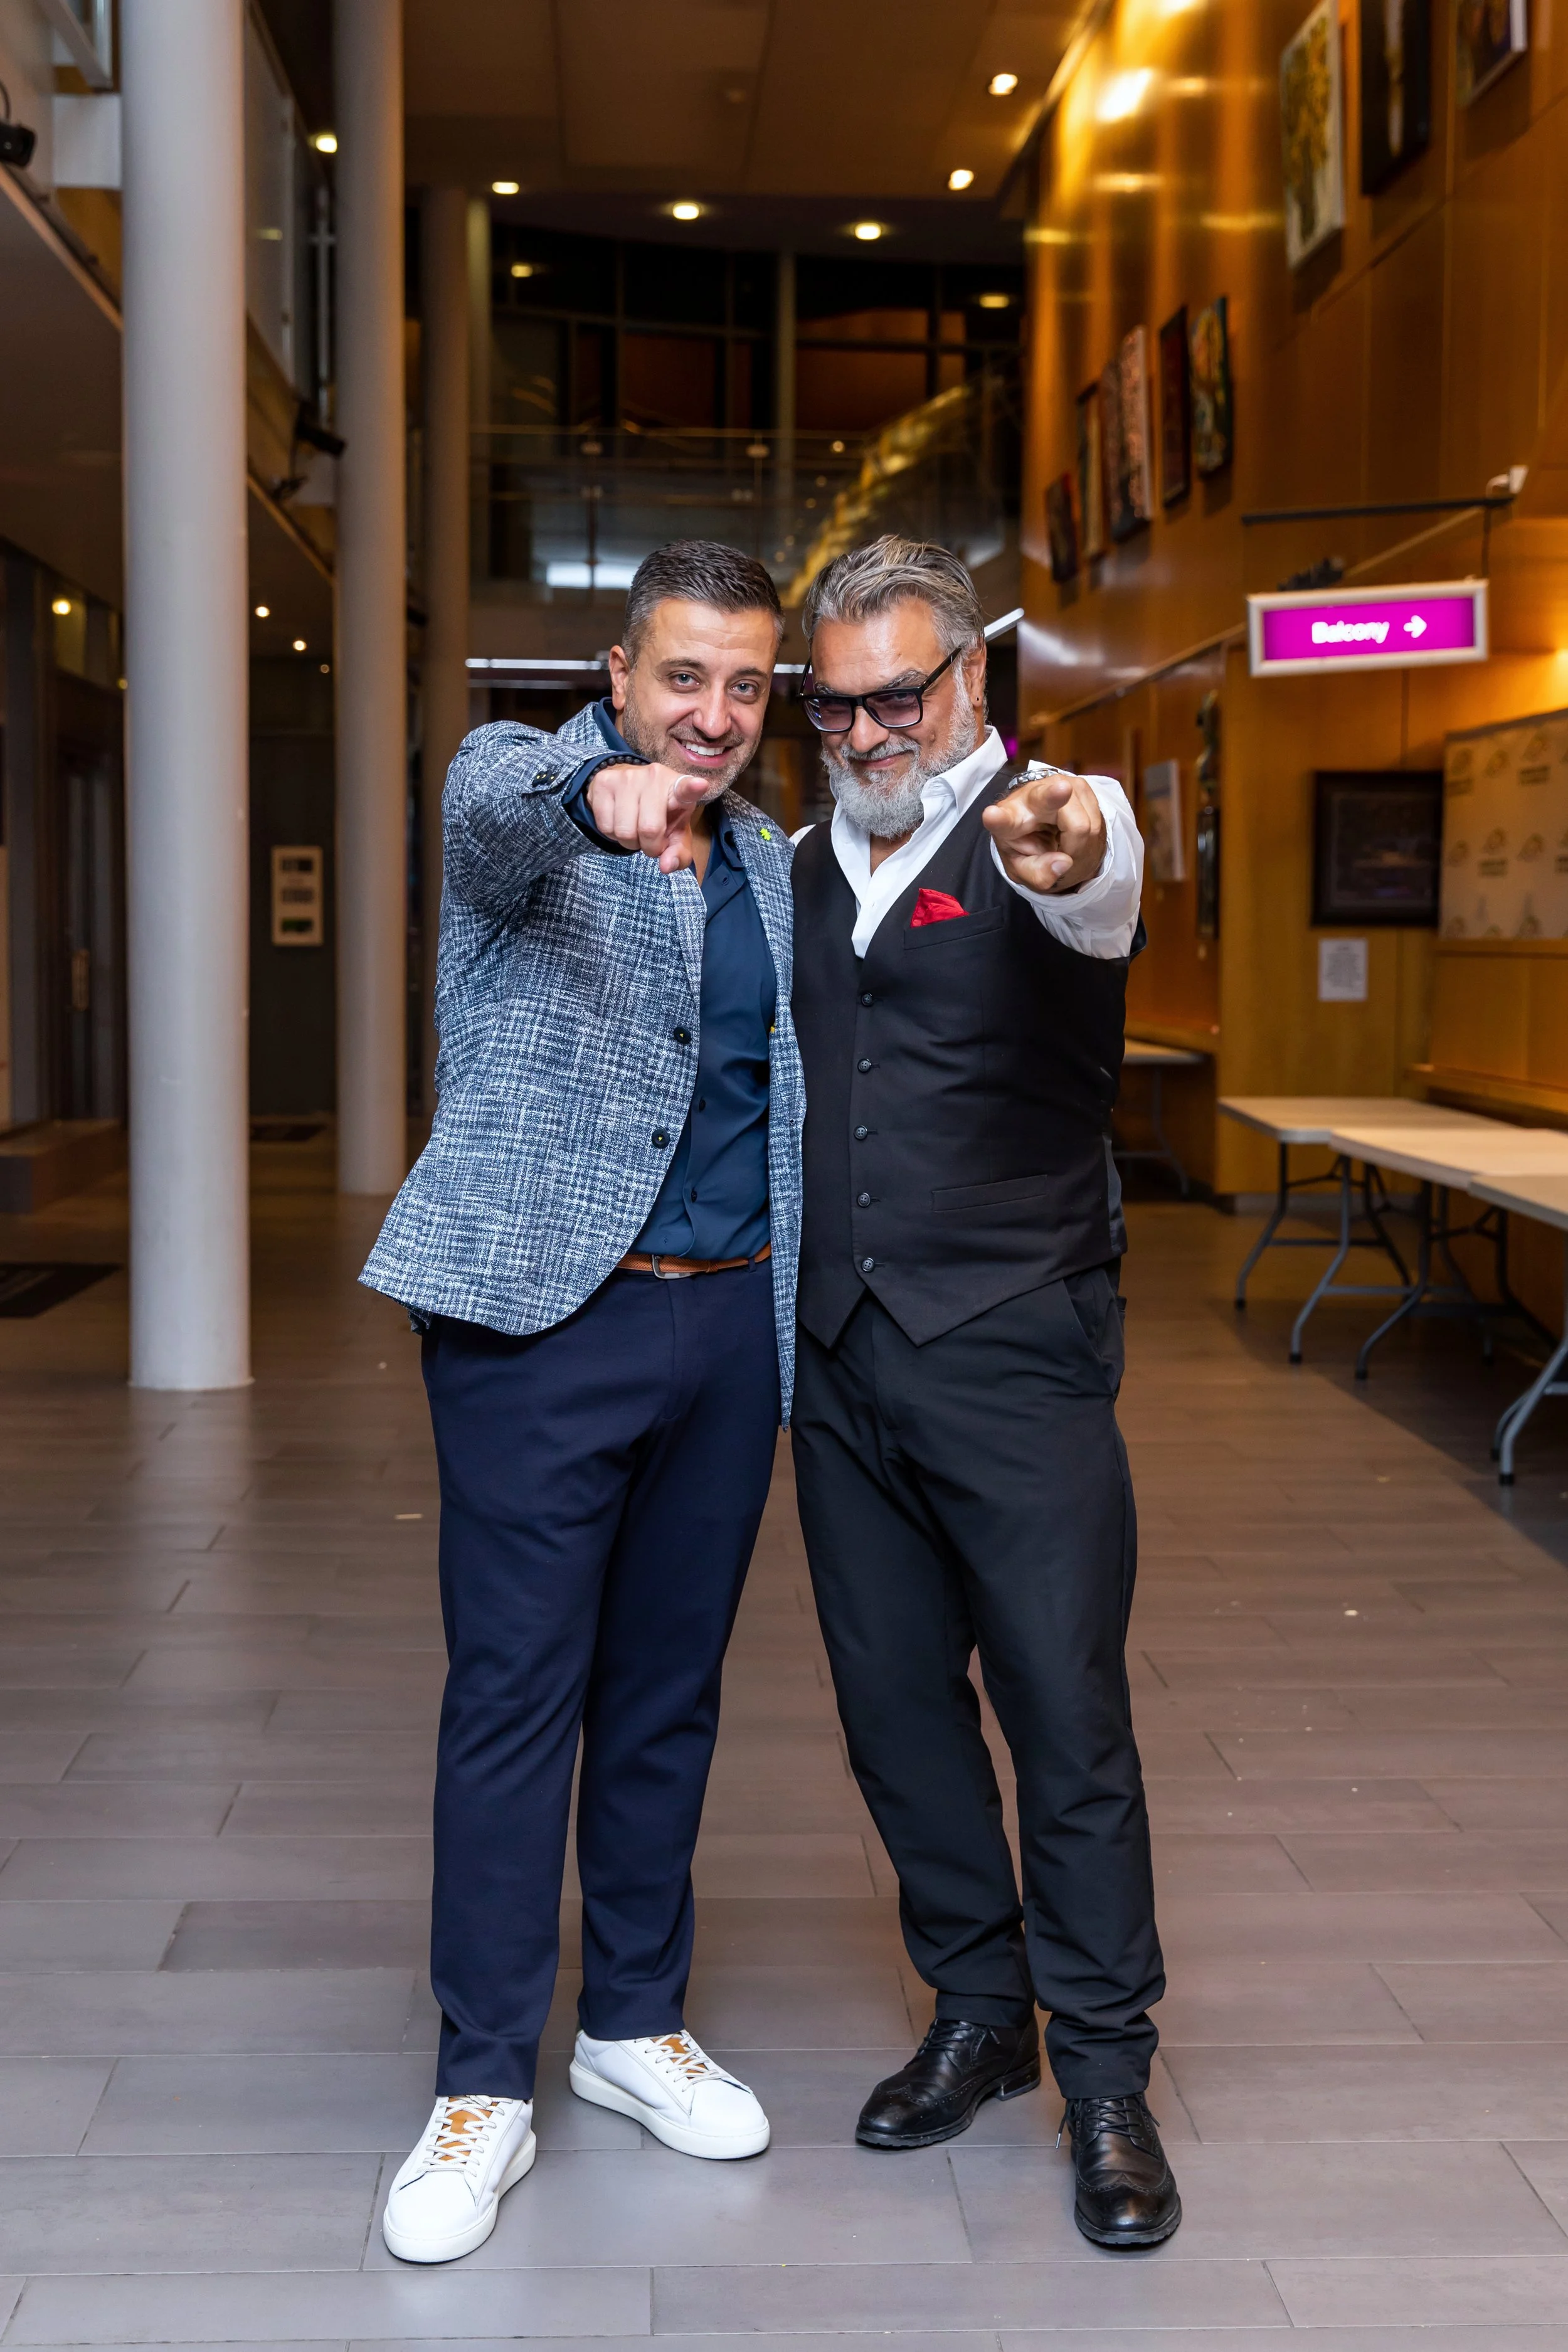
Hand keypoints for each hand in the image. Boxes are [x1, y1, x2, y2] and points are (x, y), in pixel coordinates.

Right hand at [587, 762, 710, 872]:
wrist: (627, 787)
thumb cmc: (660, 814)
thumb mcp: (676, 834)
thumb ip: (679, 853)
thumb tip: (666, 865)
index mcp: (678, 788)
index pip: (686, 789)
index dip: (692, 789)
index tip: (700, 785)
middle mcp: (654, 777)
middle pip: (649, 829)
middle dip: (649, 846)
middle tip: (651, 839)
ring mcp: (627, 777)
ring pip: (624, 831)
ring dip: (629, 842)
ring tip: (634, 828)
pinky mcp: (604, 782)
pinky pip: (605, 826)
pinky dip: (612, 834)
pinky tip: (619, 821)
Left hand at [982, 768, 1106, 894]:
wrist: (1046, 828)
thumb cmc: (1029, 848)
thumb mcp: (1025, 870)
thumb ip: (1038, 874)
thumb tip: (1064, 862)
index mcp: (1008, 821)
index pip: (1003, 821)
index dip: (998, 820)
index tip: (991, 816)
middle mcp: (1030, 797)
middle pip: (1046, 799)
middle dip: (1054, 795)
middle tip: (1063, 790)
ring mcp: (1057, 786)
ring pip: (1081, 826)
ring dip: (1077, 845)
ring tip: (1063, 842)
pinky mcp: (1080, 786)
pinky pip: (1095, 822)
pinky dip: (1088, 837)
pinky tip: (1073, 831)